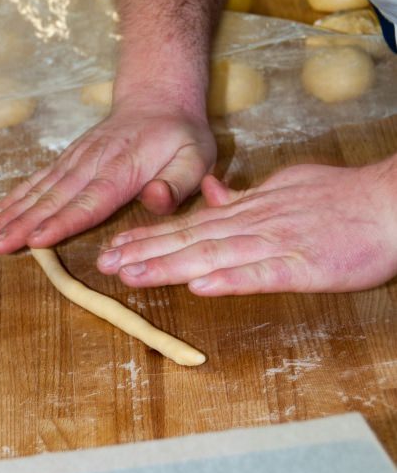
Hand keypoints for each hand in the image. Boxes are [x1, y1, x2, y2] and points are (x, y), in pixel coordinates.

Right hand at [0, 97, 216, 253]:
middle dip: (23, 223)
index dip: (62, 222)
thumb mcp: (196, 157)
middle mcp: (93, 163)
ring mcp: (77, 158)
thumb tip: (154, 199)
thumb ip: (177, 183)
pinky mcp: (70, 157)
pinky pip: (39, 178)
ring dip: (12, 212)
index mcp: (124, 169)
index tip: (36, 239)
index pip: (90, 200)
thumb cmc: (180, 135)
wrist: (159, 98)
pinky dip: (17, 195)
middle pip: (55, 197)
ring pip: (41, 188)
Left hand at [97, 158, 396, 293]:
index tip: (118, 247)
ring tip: (131, 274)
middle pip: (191, 239)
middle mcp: (254, 225)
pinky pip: (261, 274)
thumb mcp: (285, 186)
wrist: (387, 203)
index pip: (191, 225)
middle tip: (104, 264)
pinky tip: (198, 286)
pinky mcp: (303, 266)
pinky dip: (229, 279)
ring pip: (214, 255)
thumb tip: (211, 194)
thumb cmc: (340, 197)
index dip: (151, 237)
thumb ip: (246, 196)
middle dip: (144, 252)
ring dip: (170, 265)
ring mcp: (277, 244)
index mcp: (250, 210)